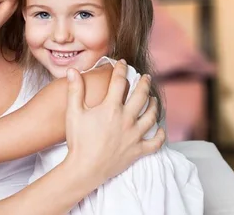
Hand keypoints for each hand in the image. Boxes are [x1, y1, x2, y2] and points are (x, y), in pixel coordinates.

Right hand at [63, 60, 164, 185]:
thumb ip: (75, 90)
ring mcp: (134, 135)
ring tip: (153, 98)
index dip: (121, 70)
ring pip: (151, 116)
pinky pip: (155, 142)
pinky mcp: (138, 150)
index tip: (122, 63)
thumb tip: (73, 71)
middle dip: (144, 83)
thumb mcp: (74, 113)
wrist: (84, 169)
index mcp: (111, 108)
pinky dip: (160, 135)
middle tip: (146, 77)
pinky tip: (160, 129)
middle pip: (141, 96)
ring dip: (154, 105)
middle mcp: (127, 119)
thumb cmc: (78, 141)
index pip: (119, 82)